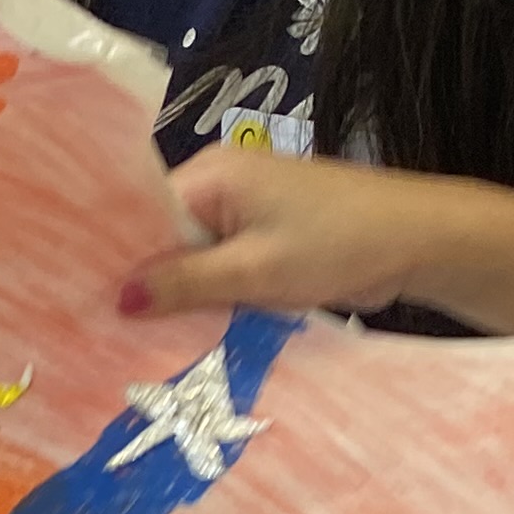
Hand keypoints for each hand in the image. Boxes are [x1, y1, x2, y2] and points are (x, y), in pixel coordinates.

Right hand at [124, 150, 470, 322]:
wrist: (422, 241)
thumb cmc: (340, 244)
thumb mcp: (254, 270)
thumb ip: (184, 284)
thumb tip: (118, 299)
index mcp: (213, 172)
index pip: (143, 216)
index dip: (118, 262)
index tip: (92, 308)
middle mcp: (223, 181)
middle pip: (165, 239)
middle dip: (151, 285)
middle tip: (116, 337)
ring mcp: (248, 208)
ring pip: (195, 258)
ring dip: (187, 297)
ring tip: (152, 341)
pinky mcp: (269, 234)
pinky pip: (224, 266)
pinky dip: (218, 295)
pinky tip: (201, 330)